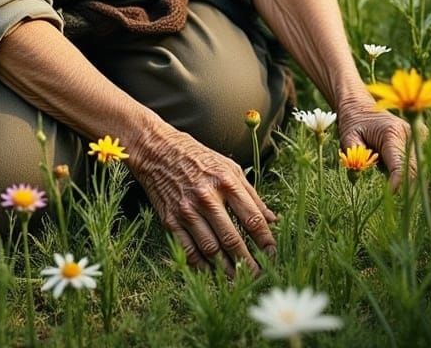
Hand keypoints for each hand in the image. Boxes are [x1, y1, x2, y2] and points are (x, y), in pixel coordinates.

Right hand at [126, 124, 275, 274]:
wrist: (157, 151)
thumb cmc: (197, 157)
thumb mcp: (229, 167)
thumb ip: (251, 194)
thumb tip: (272, 220)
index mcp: (225, 182)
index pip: (252, 219)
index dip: (265, 240)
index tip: (273, 253)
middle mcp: (206, 197)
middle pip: (232, 239)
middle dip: (249, 262)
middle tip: (258, 275)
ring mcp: (187, 210)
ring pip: (211, 250)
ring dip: (227, 269)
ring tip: (239, 279)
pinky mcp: (170, 220)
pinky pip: (189, 251)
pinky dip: (203, 267)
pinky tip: (213, 273)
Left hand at [338, 95, 413, 189]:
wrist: (361, 105)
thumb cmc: (353, 121)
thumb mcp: (348, 137)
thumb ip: (354, 157)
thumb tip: (358, 178)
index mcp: (392, 133)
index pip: (401, 166)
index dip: (397, 184)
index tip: (388, 196)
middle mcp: (409, 134)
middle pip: (413, 170)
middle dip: (403, 185)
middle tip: (388, 197)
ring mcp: (417, 136)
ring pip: (416, 168)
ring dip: (404, 178)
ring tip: (387, 180)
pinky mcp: (419, 140)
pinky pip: (415, 162)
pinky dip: (405, 171)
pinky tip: (392, 171)